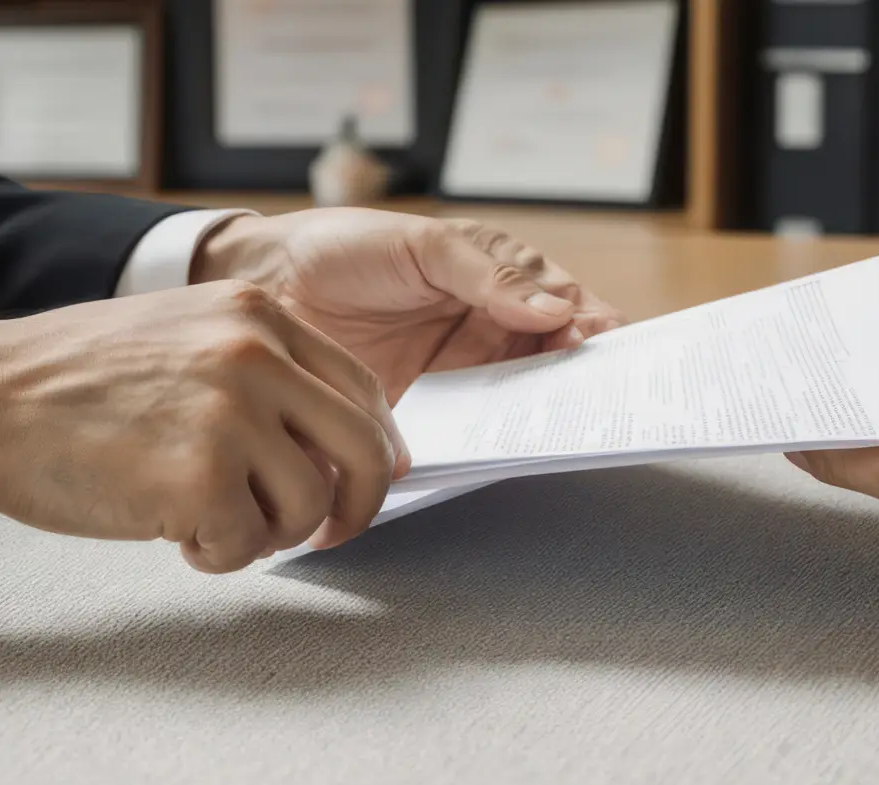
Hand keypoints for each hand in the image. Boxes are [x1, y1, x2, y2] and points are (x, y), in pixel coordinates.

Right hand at [0, 281, 407, 572]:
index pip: (362, 389)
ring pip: (308, 505)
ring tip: (215, 524)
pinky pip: (249, 544)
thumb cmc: (77, 382)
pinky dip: (221, 555)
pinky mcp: (199, 478)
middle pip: (363, 449)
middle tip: (333, 533)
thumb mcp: (188, 338)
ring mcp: (230, 415)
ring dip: (270, 534)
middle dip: (358, 505)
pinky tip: (179, 535)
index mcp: (258, 315)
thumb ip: (267, 375)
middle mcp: (255, 355)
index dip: (376, 448)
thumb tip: (335, 444)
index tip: (364, 482)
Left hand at [191, 208, 626, 402]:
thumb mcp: (421, 245)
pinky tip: (511, 444)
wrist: (268, 287)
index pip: (566, 305)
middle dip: (583, 377)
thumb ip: (486, 274)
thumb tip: (555, 308)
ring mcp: (462, 375)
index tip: (609, 344)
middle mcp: (489, 331)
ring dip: (548, 412)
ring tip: (568, 425)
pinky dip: (499, 439)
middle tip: (601, 395)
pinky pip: (476, 431)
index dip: (593, 325)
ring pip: (525, 400)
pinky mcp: (432, 414)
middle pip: (557, 361)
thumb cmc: (345, 248)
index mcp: (499, 281)